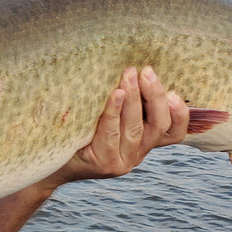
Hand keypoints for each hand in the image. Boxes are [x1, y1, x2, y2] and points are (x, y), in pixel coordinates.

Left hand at [48, 66, 188, 185]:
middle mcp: (137, 155)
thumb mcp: (106, 118)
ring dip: (135, 99)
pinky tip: (116, 94)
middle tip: (147, 71)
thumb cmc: (80, 132)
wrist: (51, 164)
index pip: (173, 133)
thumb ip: (125, 104)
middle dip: (155, 96)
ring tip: (129, 75)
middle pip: (158, 126)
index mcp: (144, 143)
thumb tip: (133, 67)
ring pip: (135, 128)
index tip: (175, 92)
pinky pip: (111, 133)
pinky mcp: (104, 163)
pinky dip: (114, 111)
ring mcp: (122, 162)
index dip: (180, 114)